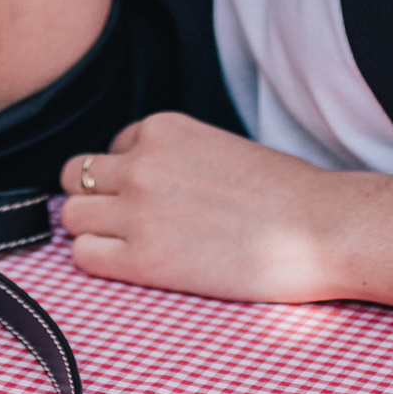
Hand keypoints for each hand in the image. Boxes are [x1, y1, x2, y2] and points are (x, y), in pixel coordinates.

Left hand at [56, 113, 356, 302]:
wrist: (320, 228)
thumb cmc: (285, 194)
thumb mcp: (218, 147)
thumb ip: (174, 156)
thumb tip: (147, 181)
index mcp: (163, 128)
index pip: (111, 148)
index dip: (127, 175)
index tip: (157, 197)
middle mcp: (142, 162)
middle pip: (77, 177)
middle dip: (96, 198)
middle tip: (130, 222)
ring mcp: (138, 210)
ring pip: (72, 214)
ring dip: (94, 229)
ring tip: (133, 246)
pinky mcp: (144, 258)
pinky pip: (84, 255)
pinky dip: (100, 260)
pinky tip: (137, 265)